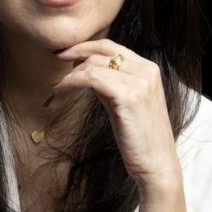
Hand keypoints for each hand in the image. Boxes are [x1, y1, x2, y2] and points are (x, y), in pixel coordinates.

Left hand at [48, 38, 180, 188]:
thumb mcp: (124, 102)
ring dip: (67, 78)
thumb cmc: (139, 138)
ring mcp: (139, 81)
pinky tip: (59, 98)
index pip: (110, 46)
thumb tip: (83, 71)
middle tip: (54, 61)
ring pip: (91, 66)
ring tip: (55, 92)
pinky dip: (69, 86)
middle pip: (101, 50)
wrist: (156, 165)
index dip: (84, 47)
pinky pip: (90, 80)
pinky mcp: (128, 95)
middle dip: (73, 53)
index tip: (65, 54)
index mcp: (147, 68)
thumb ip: (109, 83)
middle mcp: (146, 70)